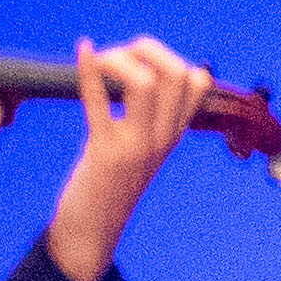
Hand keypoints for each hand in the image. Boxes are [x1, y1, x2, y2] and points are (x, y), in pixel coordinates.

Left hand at [40, 38, 213, 280]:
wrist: (94, 231)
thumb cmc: (110, 184)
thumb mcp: (140, 148)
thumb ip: (147, 119)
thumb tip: (142, 79)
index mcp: (174, 135)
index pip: (197, 82)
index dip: (166, 58)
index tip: (136, 63)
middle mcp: (164, 139)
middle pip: (176, 74)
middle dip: (144, 50)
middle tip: (115, 58)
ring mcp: (138, 146)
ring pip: (146, 83)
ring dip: (120, 59)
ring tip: (100, 60)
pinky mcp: (107, 153)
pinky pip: (100, 103)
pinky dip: (90, 70)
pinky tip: (83, 49)